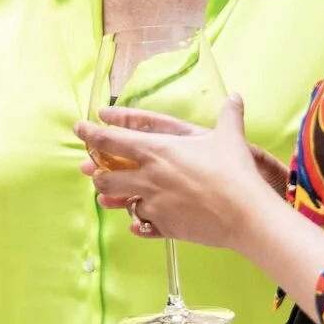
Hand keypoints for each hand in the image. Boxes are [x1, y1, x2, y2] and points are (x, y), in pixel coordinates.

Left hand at [75, 95, 276, 247]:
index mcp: (156, 151)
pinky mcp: (164, 226)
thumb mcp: (229, 136)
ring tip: (108, 197)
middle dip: (96, 173)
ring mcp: (153, 204)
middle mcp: (148, 178)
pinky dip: (137, 222)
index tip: (79, 128)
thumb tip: (235, 97)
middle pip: (105, 177)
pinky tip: (137, 222)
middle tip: (94, 168)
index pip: (110, 140)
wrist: (243, 213)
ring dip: (111, 199)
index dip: (90, 133)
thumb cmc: (234, 171)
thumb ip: (229, 115)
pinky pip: (141, 225)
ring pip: (119, 203)